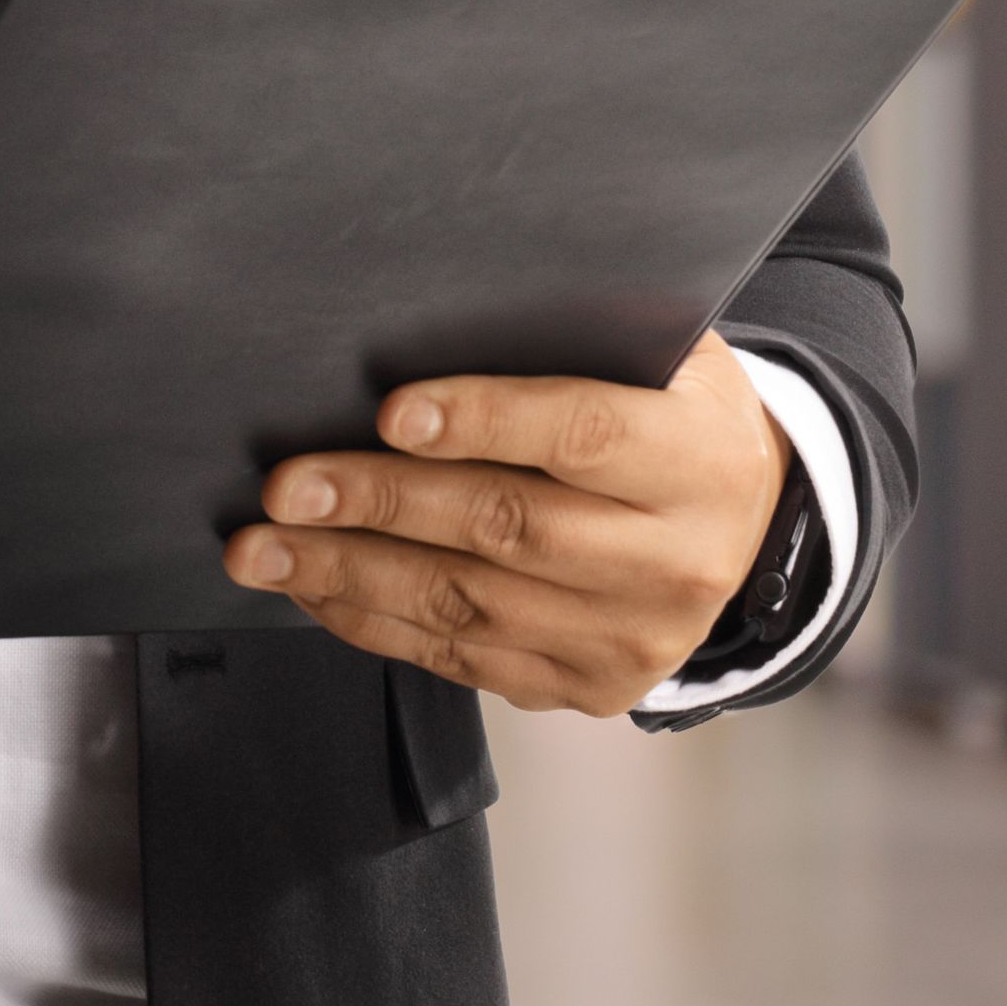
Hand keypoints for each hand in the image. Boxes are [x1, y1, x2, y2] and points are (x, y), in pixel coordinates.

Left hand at [219, 335, 788, 714]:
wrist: (743, 524)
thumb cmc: (672, 414)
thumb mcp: (660, 358)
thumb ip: (569, 342)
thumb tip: (424, 319)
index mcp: (698, 461)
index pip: (586, 434)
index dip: (484, 420)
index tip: (388, 411)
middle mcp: (674, 562)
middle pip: (508, 529)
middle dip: (380, 505)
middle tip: (284, 485)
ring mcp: (630, 638)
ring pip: (469, 605)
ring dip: (348, 573)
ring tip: (262, 545)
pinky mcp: (590, 686)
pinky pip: (462, 657)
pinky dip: (374, 620)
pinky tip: (314, 585)